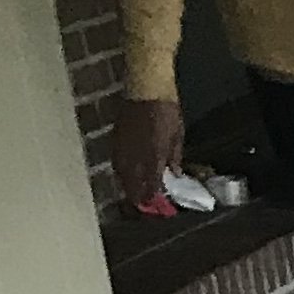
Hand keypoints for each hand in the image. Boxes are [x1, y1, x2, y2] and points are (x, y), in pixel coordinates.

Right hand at [112, 95, 184, 209]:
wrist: (145, 86)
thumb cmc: (166, 110)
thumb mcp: (177, 135)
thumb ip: (175, 157)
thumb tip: (175, 174)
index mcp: (154, 157)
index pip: (151, 186)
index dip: (154, 200)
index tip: (159, 207)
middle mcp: (136, 156)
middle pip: (134, 186)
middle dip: (140, 199)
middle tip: (146, 206)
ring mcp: (123, 147)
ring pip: (122, 176)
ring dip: (129, 187)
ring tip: (135, 195)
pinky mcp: (116, 138)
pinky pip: (116, 162)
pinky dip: (121, 172)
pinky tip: (125, 176)